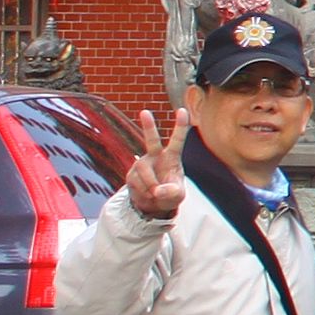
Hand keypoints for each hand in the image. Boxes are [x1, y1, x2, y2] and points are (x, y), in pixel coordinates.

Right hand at [120, 104, 183, 218]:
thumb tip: (157, 190)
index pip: (177, 140)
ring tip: (155, 193)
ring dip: (150, 186)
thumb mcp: (177, 196)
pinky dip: (143, 193)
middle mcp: (156, 156)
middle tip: (145, 112)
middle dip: (148, 126)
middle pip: (151, 140)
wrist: (154, 204)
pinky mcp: (131, 174)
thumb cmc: (170, 194)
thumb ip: (172, 192)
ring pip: (144, 172)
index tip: (183, 110)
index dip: (180, 126)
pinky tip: (147, 194)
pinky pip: (136, 183)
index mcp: (172, 157)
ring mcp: (142, 164)